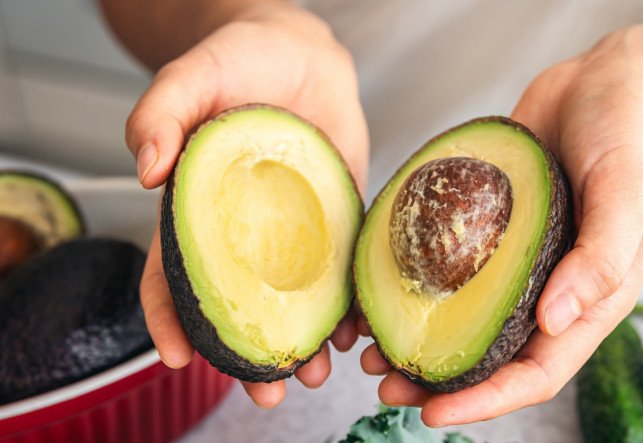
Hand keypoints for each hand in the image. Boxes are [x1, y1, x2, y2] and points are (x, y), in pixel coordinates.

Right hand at [129, 5, 368, 407]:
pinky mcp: (337, 219)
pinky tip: (357, 327)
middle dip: (249, 354)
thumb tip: (145, 168)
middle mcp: (245, 230)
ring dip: (303, 341)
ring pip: (293, 300)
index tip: (180, 358)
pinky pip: (341, 270)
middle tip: (267, 392)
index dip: (169, 318)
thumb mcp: (193, 74)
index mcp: (199, 209)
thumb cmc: (241, 60)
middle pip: (239, 305)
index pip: (172, 274)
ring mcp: (294, 230)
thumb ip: (160, 112)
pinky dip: (347, 303)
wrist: (304, 55)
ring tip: (317, 373)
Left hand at [360, 26, 642, 424]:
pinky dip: (415, 283)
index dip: (487, 400)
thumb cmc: (630, 133)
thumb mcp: (629, 190)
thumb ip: (602, 256)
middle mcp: (547, 285)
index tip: (433, 414)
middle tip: (385, 383)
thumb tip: (555, 321)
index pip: (537, 371)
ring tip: (371, 349)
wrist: (609, 80)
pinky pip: (448, 266)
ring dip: (418, 337)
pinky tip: (380, 286)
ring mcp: (514, 258)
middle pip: (491, 354)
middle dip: (439, 379)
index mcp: (588, 297)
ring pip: (463, 317)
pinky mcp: (489, 227)